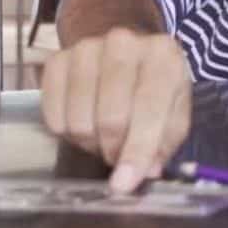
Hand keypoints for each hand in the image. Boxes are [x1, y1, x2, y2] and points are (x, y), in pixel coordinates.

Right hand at [41, 29, 190, 192]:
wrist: (126, 50)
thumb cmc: (155, 85)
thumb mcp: (174, 107)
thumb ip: (166, 140)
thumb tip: (146, 172)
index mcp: (163, 54)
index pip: (149, 108)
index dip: (137, 150)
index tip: (124, 183)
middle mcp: (124, 44)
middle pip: (111, 118)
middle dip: (113, 149)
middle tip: (117, 153)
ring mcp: (86, 49)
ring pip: (79, 120)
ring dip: (90, 142)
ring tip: (103, 134)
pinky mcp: (57, 60)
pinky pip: (53, 114)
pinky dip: (66, 131)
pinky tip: (83, 120)